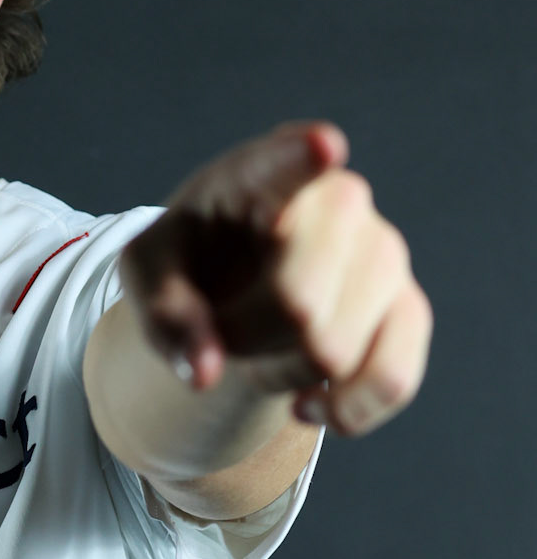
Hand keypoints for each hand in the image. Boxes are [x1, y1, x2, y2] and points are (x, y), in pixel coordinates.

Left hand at [119, 121, 432, 434]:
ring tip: (264, 346)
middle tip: (227, 327)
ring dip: (282, 375)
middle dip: (246, 340)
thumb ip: (162, 314)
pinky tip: (308, 401)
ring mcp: (384, 252)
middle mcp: (338, 200)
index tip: (321, 146)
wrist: (238, 283)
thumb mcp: (149, 276)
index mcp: (260, 175)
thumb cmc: (191, 263)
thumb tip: (203, 373)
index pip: (284, 163)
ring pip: (334, 352)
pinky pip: (390, 381)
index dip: (302, 159)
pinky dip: (342, 412)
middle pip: (297, 304)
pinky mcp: (410, 308)